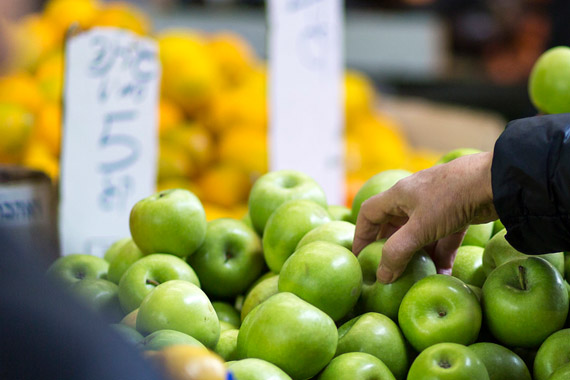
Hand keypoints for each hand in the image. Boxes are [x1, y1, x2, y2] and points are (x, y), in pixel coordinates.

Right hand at [353, 152, 497, 282]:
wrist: (497, 181)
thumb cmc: (452, 198)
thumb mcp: (421, 227)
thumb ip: (398, 252)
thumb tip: (382, 277)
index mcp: (399, 195)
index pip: (369, 214)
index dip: (362, 235)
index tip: (361, 257)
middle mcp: (414, 198)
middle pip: (394, 226)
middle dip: (391, 249)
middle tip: (388, 271)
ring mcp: (436, 206)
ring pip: (419, 235)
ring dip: (418, 256)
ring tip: (416, 277)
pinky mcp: (457, 214)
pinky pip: (442, 238)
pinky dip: (441, 255)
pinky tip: (443, 275)